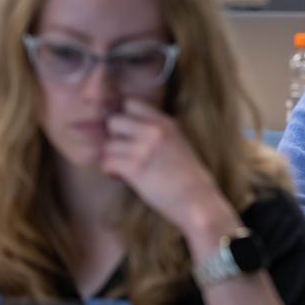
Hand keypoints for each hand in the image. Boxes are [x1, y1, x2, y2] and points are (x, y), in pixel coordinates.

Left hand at [102, 98, 235, 237]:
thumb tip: (129, 130)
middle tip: (123, 153)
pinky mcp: (135, 168)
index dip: (125, 119)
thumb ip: (157, 132)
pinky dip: (111, 172)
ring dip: (111, 158)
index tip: (128, 134)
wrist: (197, 201)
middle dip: (114, 138)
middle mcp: (154, 131)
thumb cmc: (188, 177)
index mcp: (166, 123)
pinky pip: (106, 163)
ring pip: (107, 145)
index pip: (131, 104)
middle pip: (114, 121)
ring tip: (125, 169)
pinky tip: (124, 178)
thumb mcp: (178, 143)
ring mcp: (144, 149)